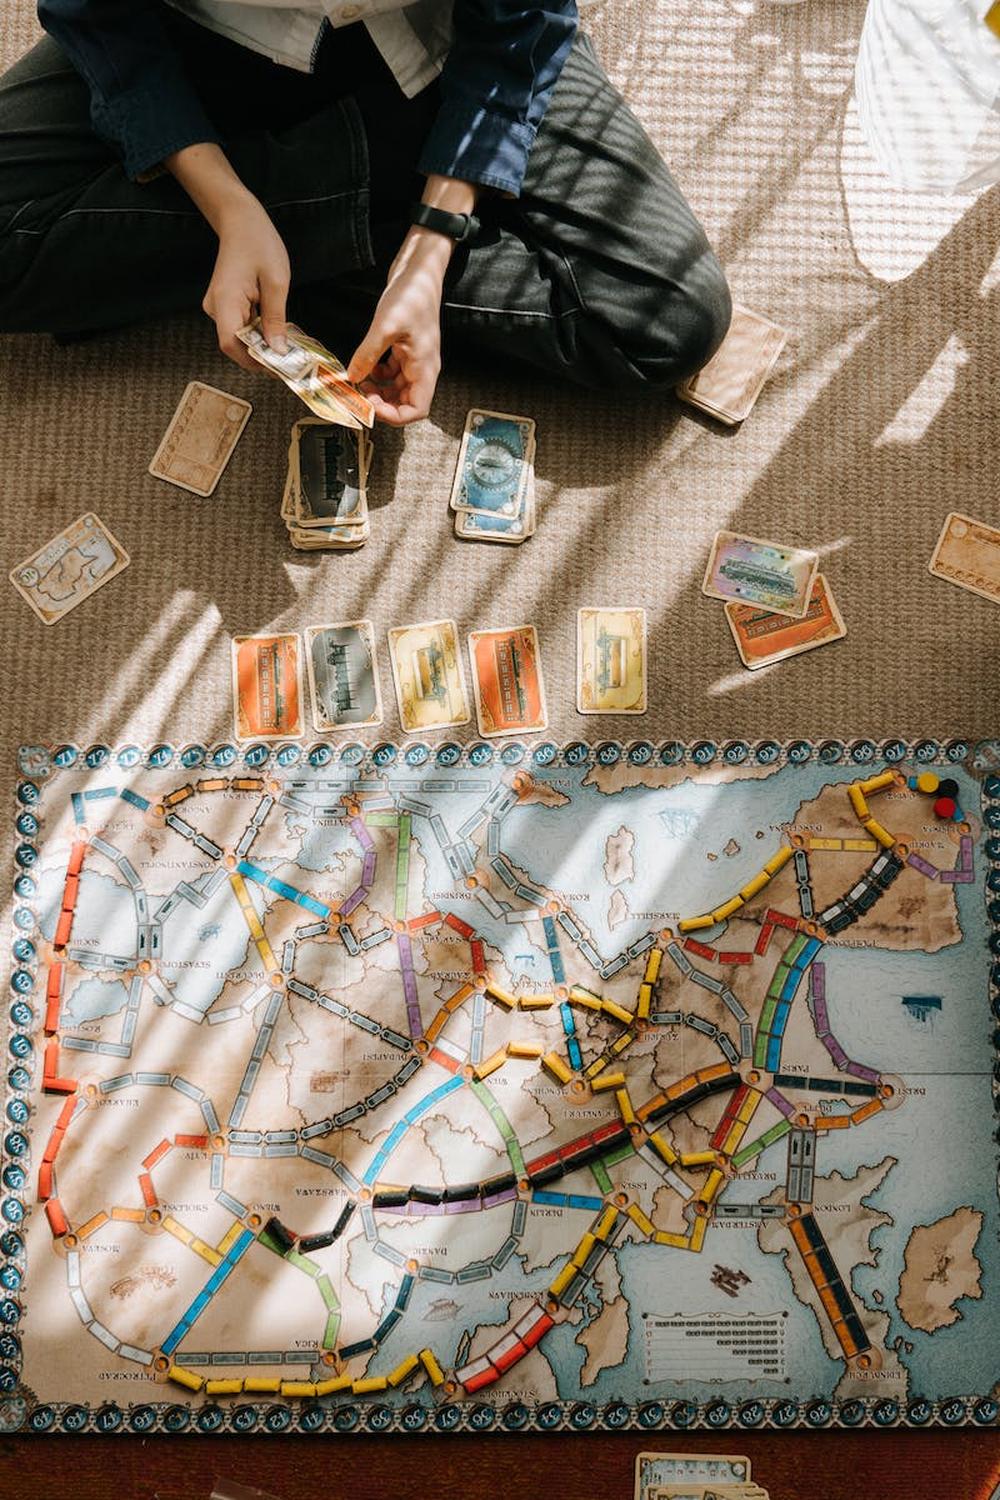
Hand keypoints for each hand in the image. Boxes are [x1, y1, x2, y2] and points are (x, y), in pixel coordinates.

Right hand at [202, 196, 290, 369]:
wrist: (240, 221)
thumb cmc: (258, 243)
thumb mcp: (276, 281)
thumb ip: (276, 318)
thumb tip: (277, 351)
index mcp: (225, 300)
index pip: (231, 344)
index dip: (253, 361)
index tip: (277, 368)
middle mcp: (215, 307)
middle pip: (236, 345)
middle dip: (262, 357)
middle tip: (290, 362)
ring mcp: (218, 307)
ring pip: (240, 337)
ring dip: (263, 345)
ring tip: (289, 349)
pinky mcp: (225, 305)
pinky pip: (241, 326)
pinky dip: (259, 333)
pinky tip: (278, 333)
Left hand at [346, 230, 448, 424]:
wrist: (419, 270)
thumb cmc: (412, 294)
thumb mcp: (386, 326)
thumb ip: (368, 355)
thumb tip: (352, 377)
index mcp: (425, 368)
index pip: (417, 409)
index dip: (394, 415)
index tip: (372, 407)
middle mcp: (422, 368)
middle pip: (405, 403)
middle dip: (383, 404)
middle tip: (360, 396)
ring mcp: (414, 359)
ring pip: (397, 389)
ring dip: (378, 392)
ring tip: (359, 382)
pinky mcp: (404, 349)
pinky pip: (392, 374)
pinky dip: (378, 376)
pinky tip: (365, 367)